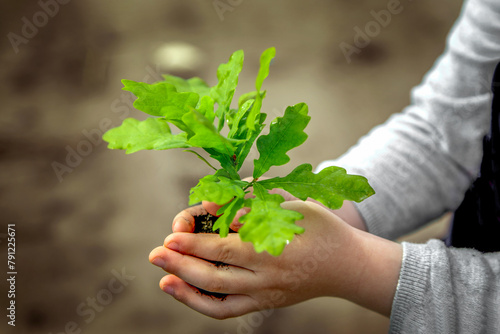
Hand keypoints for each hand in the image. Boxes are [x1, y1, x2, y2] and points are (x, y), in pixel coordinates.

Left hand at [149, 201, 401, 318]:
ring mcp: (265, 295)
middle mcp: (266, 278)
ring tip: (163, 278)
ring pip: (218, 298)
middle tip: (155, 254)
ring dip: (186, 289)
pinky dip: (203, 303)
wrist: (347, 265)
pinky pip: (229, 310)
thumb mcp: (289, 206)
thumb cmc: (319, 227)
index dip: (193, 243)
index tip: (171, 235)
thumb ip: (249, 206)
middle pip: (214, 276)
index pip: (223, 249)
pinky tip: (185, 291)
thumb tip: (212, 207)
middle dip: (180, 264)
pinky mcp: (265, 304)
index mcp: (273, 250)